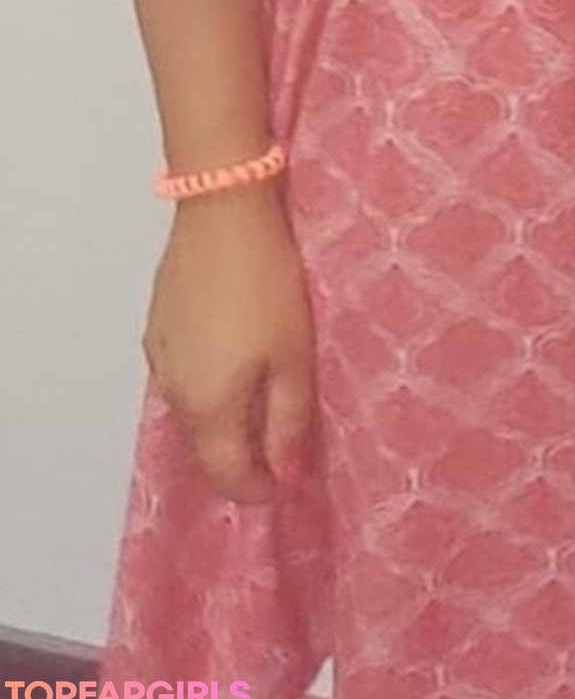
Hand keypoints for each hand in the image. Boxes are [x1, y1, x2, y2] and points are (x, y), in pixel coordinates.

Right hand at [143, 186, 315, 501]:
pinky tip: (234, 356)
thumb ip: (288, 422)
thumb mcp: (293, 355)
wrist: (221, 209)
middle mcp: (173, 392)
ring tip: (263, 394)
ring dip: (224, 419)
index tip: (291, 479)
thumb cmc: (266, 284)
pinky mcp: (156, 325)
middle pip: (206, 448)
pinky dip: (207, 384)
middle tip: (283, 439)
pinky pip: (182, 376)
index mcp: (207, 408)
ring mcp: (159, 357)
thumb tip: (285, 474)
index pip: (228, 477)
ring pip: (192, 411)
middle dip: (242, 456)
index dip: (262, 489)